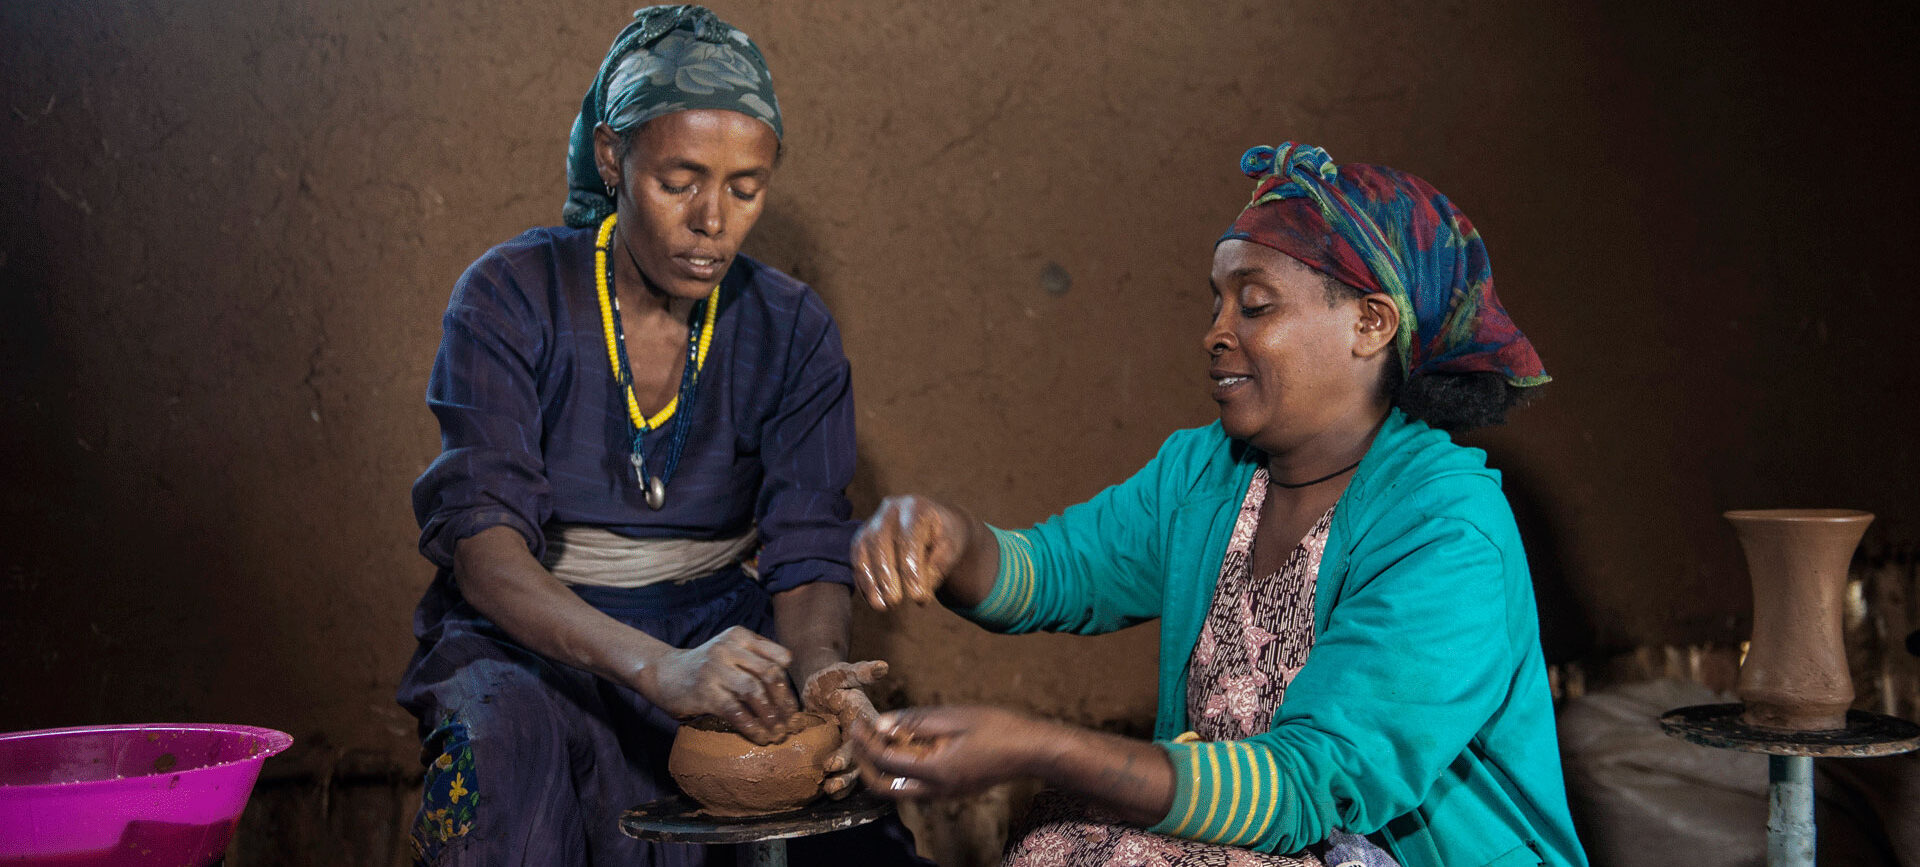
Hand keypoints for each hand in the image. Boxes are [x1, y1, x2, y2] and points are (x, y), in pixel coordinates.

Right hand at [638, 626, 799, 744]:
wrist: (663, 673)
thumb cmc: (706, 668)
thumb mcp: (730, 652)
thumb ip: (755, 661)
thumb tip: (788, 695)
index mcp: (740, 636)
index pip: (778, 657)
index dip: (789, 684)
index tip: (791, 705)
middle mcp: (728, 648)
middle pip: (769, 674)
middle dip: (783, 702)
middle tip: (790, 722)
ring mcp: (715, 669)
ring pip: (754, 691)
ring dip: (770, 715)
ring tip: (778, 733)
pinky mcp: (705, 691)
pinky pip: (735, 711)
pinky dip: (752, 726)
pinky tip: (760, 737)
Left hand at [801, 660, 888, 797]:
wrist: (819, 689)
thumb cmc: (831, 680)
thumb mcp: (842, 673)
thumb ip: (861, 671)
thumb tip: (883, 666)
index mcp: (869, 719)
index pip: (868, 740)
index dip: (854, 754)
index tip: (833, 763)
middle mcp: (867, 738)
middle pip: (864, 761)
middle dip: (849, 775)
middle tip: (831, 783)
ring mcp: (857, 749)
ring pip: (858, 772)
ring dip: (845, 783)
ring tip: (830, 791)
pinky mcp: (845, 756)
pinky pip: (848, 774)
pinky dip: (841, 786)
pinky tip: (829, 794)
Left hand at [850, 705, 1047, 798]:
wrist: (1031, 750)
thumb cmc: (997, 728)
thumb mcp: (955, 717)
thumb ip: (916, 721)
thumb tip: (880, 723)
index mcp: (934, 772)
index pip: (885, 761)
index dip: (865, 742)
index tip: (856, 721)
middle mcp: (936, 790)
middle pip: (884, 788)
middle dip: (865, 764)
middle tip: (859, 738)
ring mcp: (944, 794)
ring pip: (899, 789)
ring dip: (882, 767)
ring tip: (878, 736)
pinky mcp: (951, 790)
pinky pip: (916, 785)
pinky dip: (901, 768)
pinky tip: (904, 743)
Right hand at [852, 495, 971, 610]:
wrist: (934, 523)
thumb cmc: (944, 537)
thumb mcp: (951, 548)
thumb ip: (938, 566)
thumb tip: (918, 593)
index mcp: (915, 507)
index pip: (909, 540)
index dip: (911, 570)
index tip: (918, 597)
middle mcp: (890, 510)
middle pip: (880, 543)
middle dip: (886, 576)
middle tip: (895, 602)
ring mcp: (873, 522)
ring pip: (863, 551)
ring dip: (870, 581)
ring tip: (881, 606)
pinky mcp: (862, 537)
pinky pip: (857, 560)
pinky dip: (864, 582)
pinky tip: (873, 600)